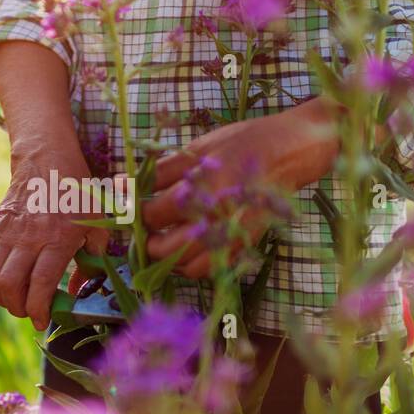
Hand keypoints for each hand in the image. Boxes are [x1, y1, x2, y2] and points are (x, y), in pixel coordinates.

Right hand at [0, 146, 108, 330]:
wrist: (48, 161)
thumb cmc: (78, 197)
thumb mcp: (97, 226)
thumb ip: (92, 262)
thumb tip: (76, 293)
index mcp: (58, 238)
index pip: (41, 283)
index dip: (39, 309)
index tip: (42, 322)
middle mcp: (29, 236)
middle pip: (10, 284)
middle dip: (18, 307)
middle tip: (29, 310)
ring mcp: (7, 231)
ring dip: (0, 296)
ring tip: (14, 299)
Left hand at [144, 98, 339, 277]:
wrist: (291, 151)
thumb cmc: (243, 143)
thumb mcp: (199, 148)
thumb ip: (161, 170)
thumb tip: (123, 184)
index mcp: (202, 188)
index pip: (153, 213)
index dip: (135, 211)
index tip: (130, 206)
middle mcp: (216, 218)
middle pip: (164, 248)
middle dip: (146, 240)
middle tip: (142, 226)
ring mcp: (231, 237)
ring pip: (184, 266)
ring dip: (166, 257)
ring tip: (161, 238)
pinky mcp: (242, 246)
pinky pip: (208, 269)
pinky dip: (190, 265)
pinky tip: (184, 247)